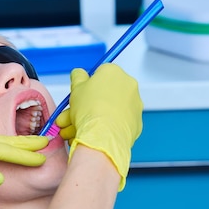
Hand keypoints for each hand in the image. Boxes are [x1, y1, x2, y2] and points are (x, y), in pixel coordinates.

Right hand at [55, 64, 142, 189]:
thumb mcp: (76, 88)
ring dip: (93, 119)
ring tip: (74, 131)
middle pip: (104, 95)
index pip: (99, 74)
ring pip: (109, 111)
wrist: (103, 136)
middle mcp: (128, 86)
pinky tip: (91, 136)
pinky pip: (117, 124)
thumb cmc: (90, 109)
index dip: (86, 87)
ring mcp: (135, 105)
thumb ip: (77, 77)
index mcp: (114, 72)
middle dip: (85, 107)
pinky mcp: (136, 123)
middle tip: (71, 116)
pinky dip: (106, 128)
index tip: (79, 96)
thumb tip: (79, 73)